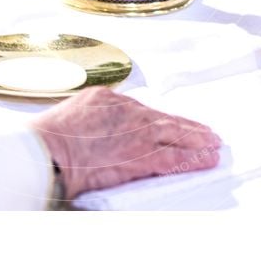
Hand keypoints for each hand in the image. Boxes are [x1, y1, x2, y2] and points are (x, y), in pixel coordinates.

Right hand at [32, 87, 220, 199]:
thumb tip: (97, 128)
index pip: (144, 110)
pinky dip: (192, 159)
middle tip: (207, 133)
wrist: (46, 149)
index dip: (162, 120)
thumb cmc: (48, 137)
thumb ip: (91, 118)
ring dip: (197, 142)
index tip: (173, 124)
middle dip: (188, 127)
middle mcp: (127, 111)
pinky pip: (173, 157)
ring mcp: (136, 132)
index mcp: (108, 98)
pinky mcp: (140, 155)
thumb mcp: (71, 114)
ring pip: (175, 135)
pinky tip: (206, 160)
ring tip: (214, 145)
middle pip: (165, 118)